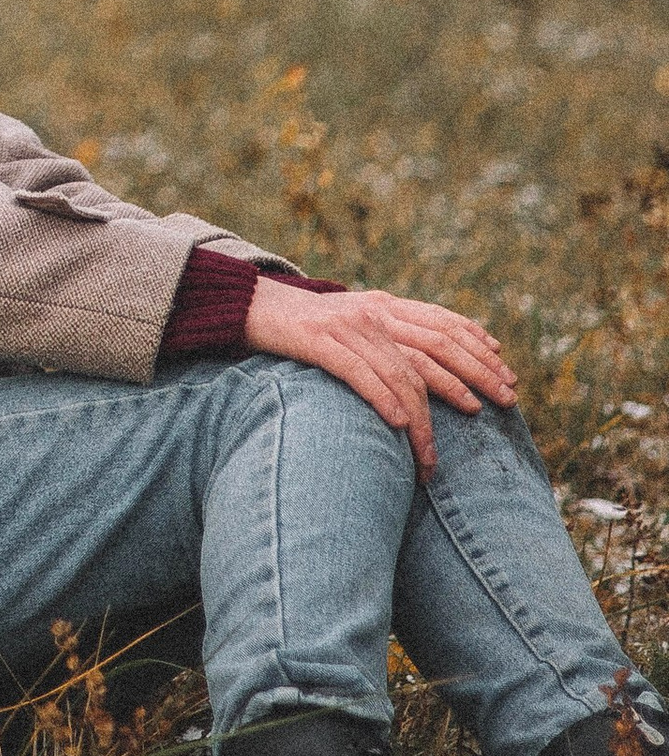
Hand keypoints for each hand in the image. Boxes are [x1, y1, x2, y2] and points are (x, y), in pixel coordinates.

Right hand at [242, 275, 517, 471]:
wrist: (250, 305)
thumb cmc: (303, 325)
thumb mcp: (353, 322)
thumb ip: (387, 336)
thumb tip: (426, 367)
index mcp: (384, 305)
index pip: (444, 323)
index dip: (479, 347)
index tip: (506, 373)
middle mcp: (373, 312)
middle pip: (438, 346)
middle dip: (476, 376)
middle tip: (505, 405)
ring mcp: (347, 325)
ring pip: (402, 372)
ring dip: (425, 417)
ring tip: (435, 450)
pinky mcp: (319, 341)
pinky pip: (360, 373)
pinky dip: (382, 399)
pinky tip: (399, 423)